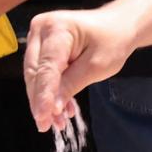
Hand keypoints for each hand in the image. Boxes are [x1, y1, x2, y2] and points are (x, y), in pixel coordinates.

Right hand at [24, 8, 137, 131]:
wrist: (116, 26)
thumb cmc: (111, 40)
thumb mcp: (96, 66)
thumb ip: (72, 85)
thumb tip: (52, 107)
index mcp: (57, 28)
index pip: (46, 68)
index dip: (44, 95)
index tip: (42, 116)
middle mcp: (42, 29)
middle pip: (35, 72)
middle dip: (41, 101)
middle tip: (47, 125)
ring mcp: (39, 37)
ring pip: (35, 75)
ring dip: (45, 100)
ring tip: (57, 121)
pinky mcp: (41, 46)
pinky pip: (41, 73)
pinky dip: (50, 92)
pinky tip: (61, 110)